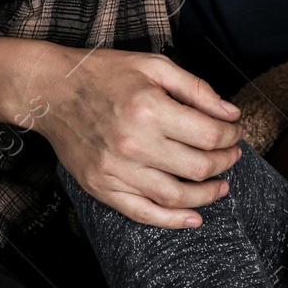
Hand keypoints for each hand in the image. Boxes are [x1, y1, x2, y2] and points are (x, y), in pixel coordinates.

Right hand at [0, 40, 244, 229]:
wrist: (51, 90)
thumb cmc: (104, 73)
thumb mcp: (155, 66)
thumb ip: (196, 89)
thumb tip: (230, 113)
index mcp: (151, 108)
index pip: (209, 135)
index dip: (231, 136)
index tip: (236, 132)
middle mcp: (135, 143)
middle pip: (198, 167)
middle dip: (225, 163)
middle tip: (233, 156)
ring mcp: (116, 170)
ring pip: (175, 196)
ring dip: (206, 195)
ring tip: (221, 187)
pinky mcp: (101, 187)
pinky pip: (142, 213)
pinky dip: (172, 221)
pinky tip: (193, 218)